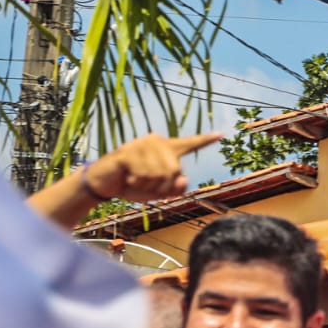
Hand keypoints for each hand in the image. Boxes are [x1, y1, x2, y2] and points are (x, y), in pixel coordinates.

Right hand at [84, 132, 221, 202]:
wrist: (106, 183)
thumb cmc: (133, 185)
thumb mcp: (158, 192)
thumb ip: (175, 188)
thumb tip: (185, 180)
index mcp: (167, 149)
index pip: (190, 144)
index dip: (205, 140)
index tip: (221, 135)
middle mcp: (158, 142)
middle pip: (175, 171)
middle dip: (162, 187)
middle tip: (145, 185)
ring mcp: (143, 144)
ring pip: (159, 175)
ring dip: (147, 186)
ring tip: (135, 179)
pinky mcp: (130, 151)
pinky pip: (144, 175)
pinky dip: (136, 183)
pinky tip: (127, 177)